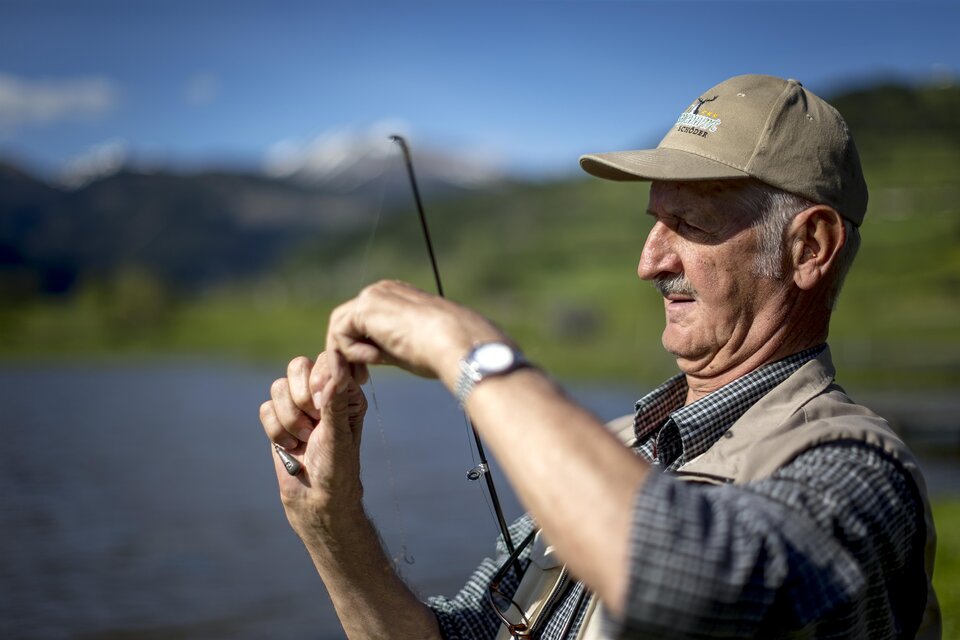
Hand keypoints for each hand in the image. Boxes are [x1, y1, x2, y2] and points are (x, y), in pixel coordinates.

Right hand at [259, 353, 367, 534]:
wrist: (315, 500)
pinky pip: (265, 408)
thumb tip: (337, 362)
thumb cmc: (336, 469)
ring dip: (288, 418)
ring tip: (303, 440)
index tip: (322, 409)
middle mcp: (322, 394)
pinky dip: (275, 430)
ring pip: (278, 387)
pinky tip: (290, 447)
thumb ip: (335, 398)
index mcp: (345, 392)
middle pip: (298, 366)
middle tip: (312, 423)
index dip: (318, 380)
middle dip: (300, 398)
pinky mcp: (279, 421)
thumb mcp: (339, 433)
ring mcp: (299, 407)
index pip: (326, 359)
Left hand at [320, 280, 506, 404]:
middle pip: (345, 321)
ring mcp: (373, 296)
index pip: (362, 322)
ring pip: (340, 327)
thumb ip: (385, 346)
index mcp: (396, 298)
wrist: (455, 342)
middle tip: (355, 380)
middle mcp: (382, 291)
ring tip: (362, 377)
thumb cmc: (443, 350)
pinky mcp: (366, 306)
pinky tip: (375, 361)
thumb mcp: (407, 348)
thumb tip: (370, 355)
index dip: (358, 350)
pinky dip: (352, 352)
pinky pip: (341, 333)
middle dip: (344, 353)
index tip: (365, 376)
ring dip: (345, 356)